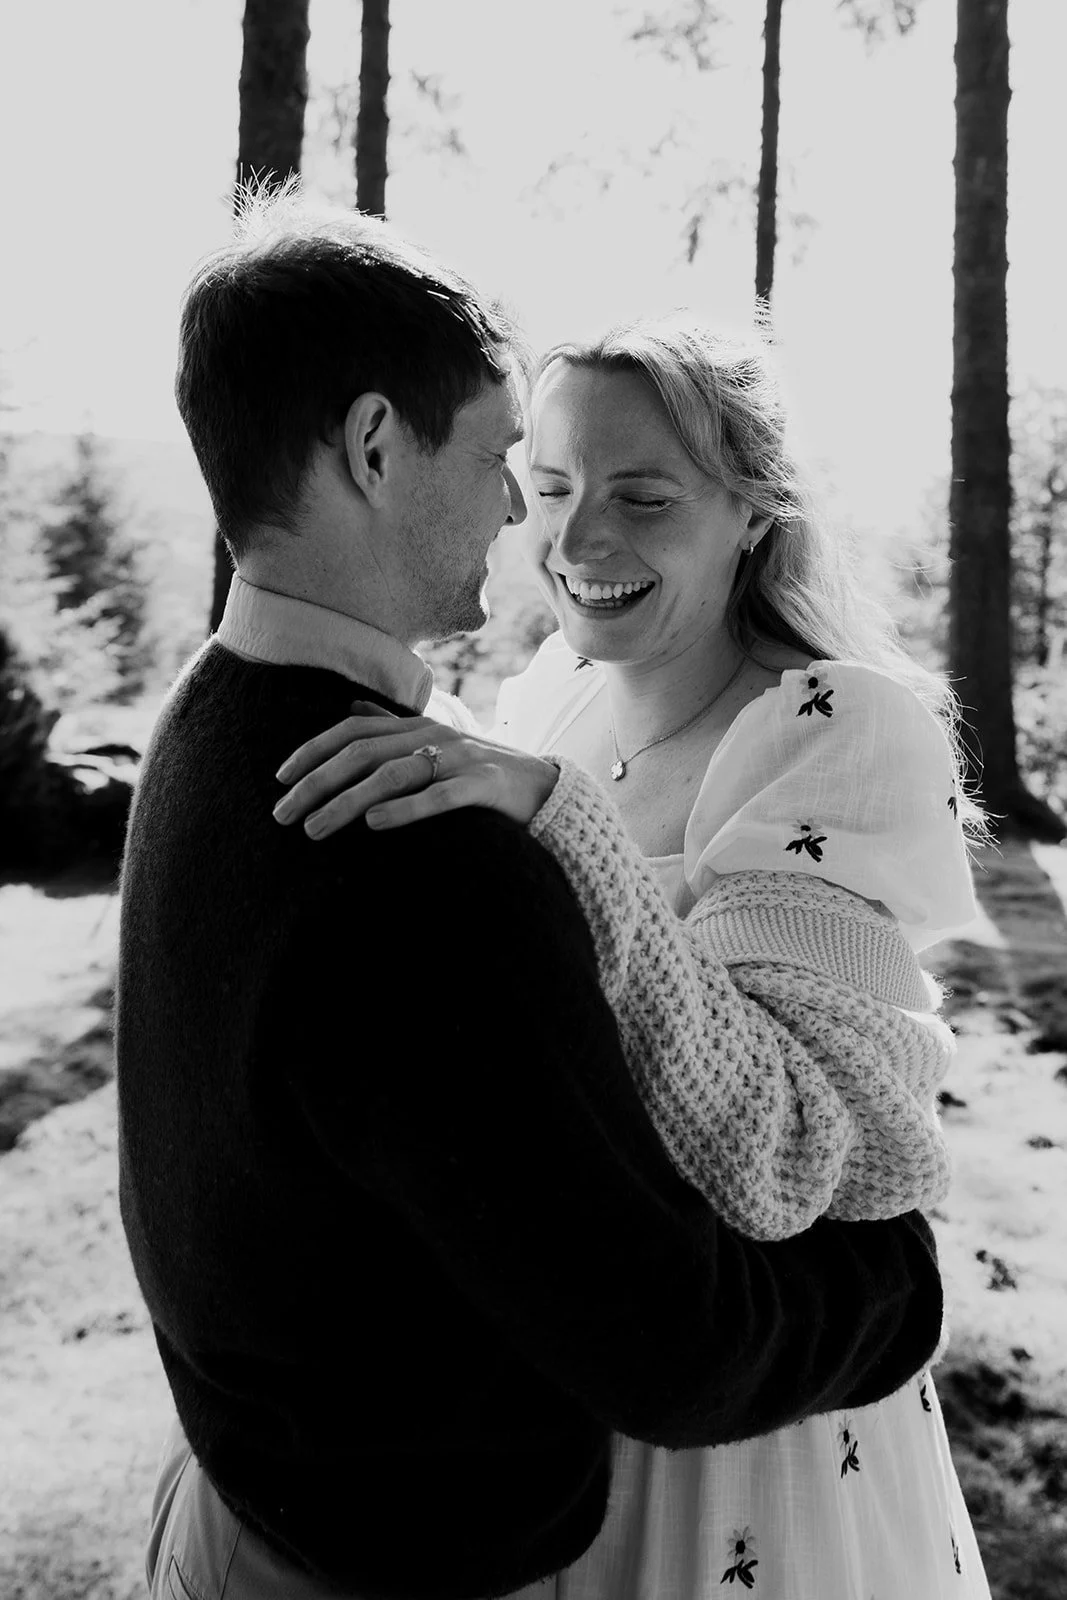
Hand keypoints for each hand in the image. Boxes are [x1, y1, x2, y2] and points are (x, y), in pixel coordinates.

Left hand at [272, 700, 559, 837]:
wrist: (546, 789)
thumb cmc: (480, 773)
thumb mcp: (435, 745)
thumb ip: (392, 728)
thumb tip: (350, 709)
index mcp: (417, 725)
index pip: (352, 731)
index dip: (313, 751)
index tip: (281, 779)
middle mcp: (433, 735)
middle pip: (362, 753)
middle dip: (316, 783)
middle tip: (283, 815)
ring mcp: (459, 759)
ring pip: (392, 774)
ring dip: (346, 802)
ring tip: (315, 829)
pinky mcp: (484, 787)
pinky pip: (439, 796)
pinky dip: (404, 808)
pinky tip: (374, 824)